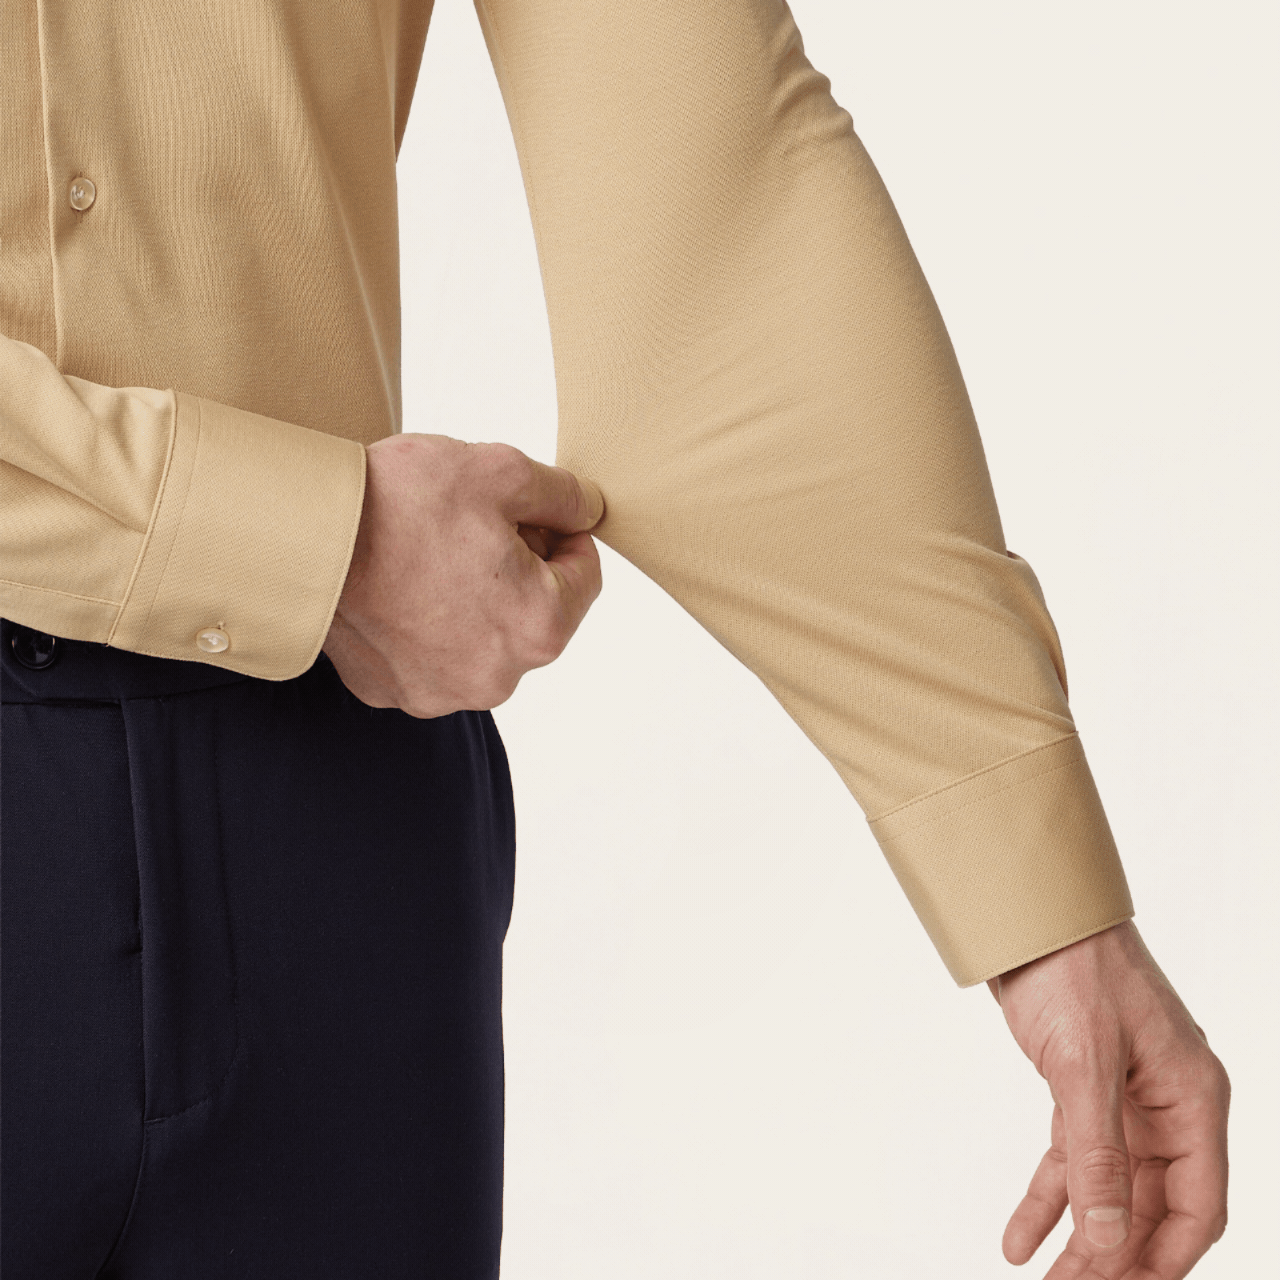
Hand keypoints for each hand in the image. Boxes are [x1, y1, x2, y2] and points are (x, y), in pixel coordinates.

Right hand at [322, 433, 604, 716]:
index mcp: (539, 628)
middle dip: (519, 566)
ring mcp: (440, 692)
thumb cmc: (402, 504)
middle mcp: (497, 678)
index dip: (564, 532)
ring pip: (483, 636)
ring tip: (431, 552)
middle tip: (473, 523)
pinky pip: (430, 653)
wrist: (303, 536)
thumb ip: (563, 494)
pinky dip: (427, 622)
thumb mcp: (502, 471)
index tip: (531, 510)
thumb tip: (588, 509)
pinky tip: (401, 583)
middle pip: (535, 612)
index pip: (585, 576)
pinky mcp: (392, 690)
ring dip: (474, 597)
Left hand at [988, 920, 1228, 1278]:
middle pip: (1150, 1205)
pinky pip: (1071, 1159)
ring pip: (1107, 1189)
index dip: (1164, 1258)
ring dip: (1079, 1238)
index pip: (1197, 1205)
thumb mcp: (1086, 1065)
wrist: (1031, 917)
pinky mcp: (1082, 1089)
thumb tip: (1104, 1237)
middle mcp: (1167, 1105)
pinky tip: (1019, 1238)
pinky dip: (1046, 1198)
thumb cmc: (1074, 969)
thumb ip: (1097, 1154)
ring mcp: (1125, 1099)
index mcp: (1192, 1098)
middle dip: (1114, 1256)